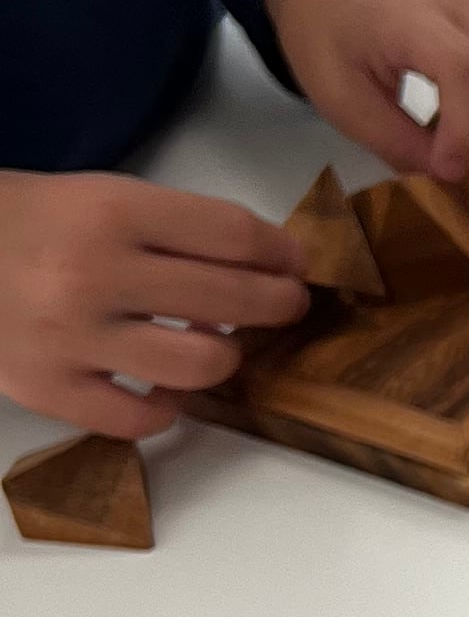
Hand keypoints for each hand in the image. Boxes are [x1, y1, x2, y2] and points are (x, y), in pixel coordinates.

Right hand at [0, 174, 305, 436]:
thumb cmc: (23, 221)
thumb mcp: (96, 196)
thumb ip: (172, 227)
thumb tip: (263, 261)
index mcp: (111, 211)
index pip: (233, 235)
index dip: (280, 253)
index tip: (294, 263)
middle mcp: (94, 274)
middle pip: (231, 300)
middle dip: (277, 304)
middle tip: (284, 304)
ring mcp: (71, 338)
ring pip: (200, 366)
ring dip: (225, 358)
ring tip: (217, 347)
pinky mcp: (48, 390)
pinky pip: (139, 420)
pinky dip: (165, 408)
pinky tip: (162, 389)